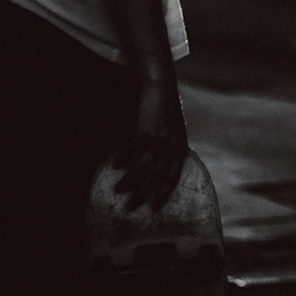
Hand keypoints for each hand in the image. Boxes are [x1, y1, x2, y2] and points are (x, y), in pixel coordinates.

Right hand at [109, 82, 188, 212]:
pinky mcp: (150, 128)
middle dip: (144, 193)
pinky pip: (136, 147)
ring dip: (131, 179)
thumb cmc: (165, 112)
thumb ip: (168, 150)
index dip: (164, 192)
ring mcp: (162, 138)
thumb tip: (156, 169)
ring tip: (117, 190)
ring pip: (146, 165)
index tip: (154, 208)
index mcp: (180, 149)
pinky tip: (115, 165)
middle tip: (130, 207)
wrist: (163, 87)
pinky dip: (125, 157)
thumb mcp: (173, 133)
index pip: (174, 176)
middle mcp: (173, 146)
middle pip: (158, 176)